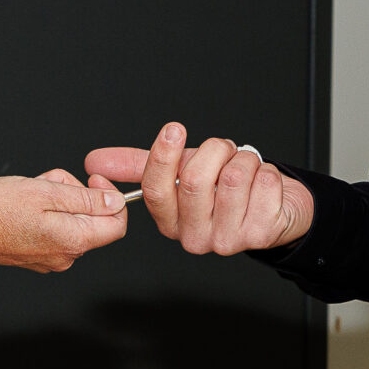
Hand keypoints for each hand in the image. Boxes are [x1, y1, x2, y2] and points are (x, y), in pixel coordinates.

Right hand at [0, 169, 128, 271]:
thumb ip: (86, 198)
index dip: (111, 198)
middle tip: (51, 183)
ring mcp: (51, 258)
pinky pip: (54, 228)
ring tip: (32, 192)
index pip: (117, 224)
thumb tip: (114, 201)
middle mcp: (66, 255)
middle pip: (92, 219)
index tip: (95, 181)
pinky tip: (26, 205)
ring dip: (58, 200)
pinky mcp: (37, 255)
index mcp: (74, 240)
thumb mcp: (46, 191)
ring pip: (71, 220)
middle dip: (76, 194)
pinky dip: (46, 212)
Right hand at [85, 123, 313, 255]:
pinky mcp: (261, 234)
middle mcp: (194, 237)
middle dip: (215, 150)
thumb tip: (94, 161)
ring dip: (246, 159)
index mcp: (170, 221)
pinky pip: (264, 184)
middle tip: (225, 150)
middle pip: (196, 181)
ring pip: (234, 177)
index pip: (156, 191)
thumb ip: (142, 164)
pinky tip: (264, 186)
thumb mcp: (182, 171)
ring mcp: (228, 239)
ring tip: (246, 168)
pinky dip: (268, 173)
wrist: (274, 208)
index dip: (163, 157)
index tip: (174, 129)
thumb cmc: (224, 188)